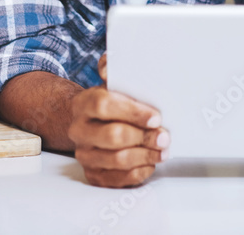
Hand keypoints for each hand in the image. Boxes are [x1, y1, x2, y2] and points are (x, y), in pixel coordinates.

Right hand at [67, 54, 168, 187]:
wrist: (89, 123)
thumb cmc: (109, 102)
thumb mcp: (111, 82)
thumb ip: (112, 68)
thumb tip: (110, 63)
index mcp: (83, 103)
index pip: (104, 104)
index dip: (132, 111)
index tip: (156, 117)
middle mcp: (79, 130)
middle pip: (112, 136)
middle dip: (144, 137)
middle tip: (164, 137)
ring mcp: (84, 154)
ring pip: (116, 160)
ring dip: (145, 156)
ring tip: (162, 150)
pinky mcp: (92, 174)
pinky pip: (116, 180)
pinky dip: (138, 173)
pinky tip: (150, 163)